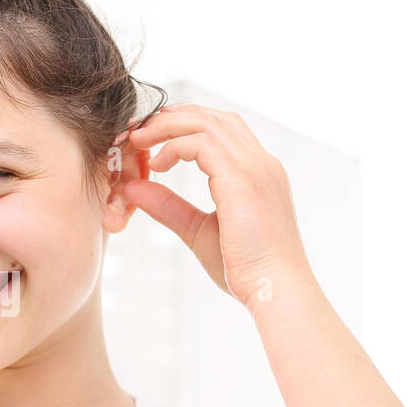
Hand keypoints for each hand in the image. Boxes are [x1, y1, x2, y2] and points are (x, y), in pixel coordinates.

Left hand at [114, 104, 313, 310]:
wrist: (274, 289)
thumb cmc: (245, 269)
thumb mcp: (198, 230)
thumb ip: (168, 206)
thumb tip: (133, 187)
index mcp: (257, 173)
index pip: (223, 129)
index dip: (185, 126)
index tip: (153, 139)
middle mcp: (260, 163)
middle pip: (214, 117)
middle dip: (172, 118)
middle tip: (138, 130)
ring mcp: (255, 167)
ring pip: (206, 123)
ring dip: (168, 127)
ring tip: (139, 140)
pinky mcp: (243, 178)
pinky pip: (202, 143)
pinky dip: (174, 146)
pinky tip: (157, 164)